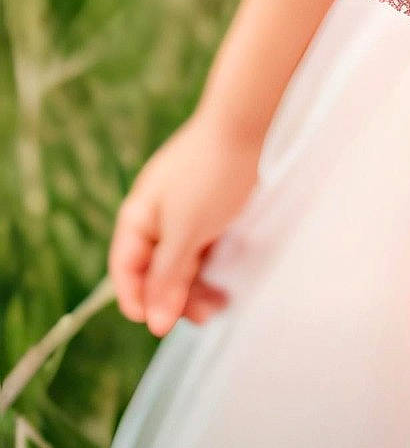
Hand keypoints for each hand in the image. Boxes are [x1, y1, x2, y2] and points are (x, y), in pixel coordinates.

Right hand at [108, 111, 262, 336]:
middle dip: (174, 297)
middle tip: (203, 316)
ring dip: (195, 287)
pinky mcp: (209, 210)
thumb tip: (151, 323)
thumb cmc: (211, 174)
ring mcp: (183, 213)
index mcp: (137, 218)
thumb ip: (167, 276)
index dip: (137, 300)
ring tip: (219, 305)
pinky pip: (201, 248)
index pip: (125, 270)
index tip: (159, 325)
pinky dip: (210, 267)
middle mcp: (156, 217)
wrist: (247, 122)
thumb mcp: (186, 230)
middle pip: (155, 270)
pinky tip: (224, 284)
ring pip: (181, 262)